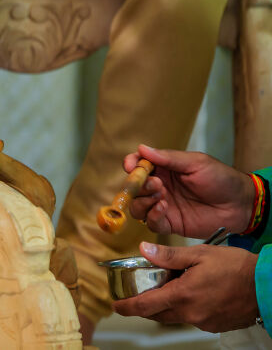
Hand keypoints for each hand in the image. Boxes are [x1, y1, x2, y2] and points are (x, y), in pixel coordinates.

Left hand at [114, 242, 258, 332]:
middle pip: (157, 314)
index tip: (116, 305)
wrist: (267, 286)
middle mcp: (191, 314)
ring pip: (175, 316)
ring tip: (168, 287)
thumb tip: (144, 249)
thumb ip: (169, 255)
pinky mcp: (215, 325)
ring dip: (167, 305)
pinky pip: (192, 318)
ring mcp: (203, 322)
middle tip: (138, 293)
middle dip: (145, 305)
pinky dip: (185, 308)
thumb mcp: (199, 254)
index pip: (145, 306)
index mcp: (183, 296)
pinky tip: (191, 293)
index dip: (127, 307)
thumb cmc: (236, 268)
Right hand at [125, 145, 254, 237]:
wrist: (241, 205)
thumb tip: (142, 148)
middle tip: (156, 183)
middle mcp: (160, 187)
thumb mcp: (196, 163)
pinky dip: (152, 216)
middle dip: (138, 185)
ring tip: (161, 196)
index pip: (138, 165)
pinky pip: (151, 223)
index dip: (131, 165)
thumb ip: (168, 158)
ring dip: (143, 201)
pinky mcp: (170, 224)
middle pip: (134, 188)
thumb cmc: (222, 179)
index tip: (131, 166)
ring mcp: (163, 206)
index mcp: (164, 169)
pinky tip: (163, 207)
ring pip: (137, 207)